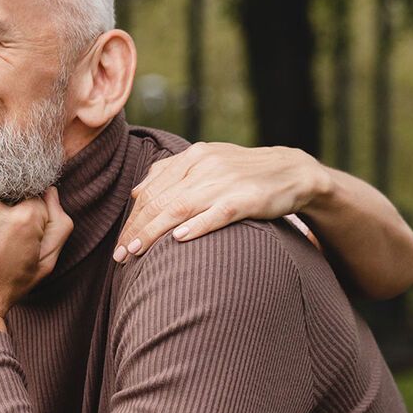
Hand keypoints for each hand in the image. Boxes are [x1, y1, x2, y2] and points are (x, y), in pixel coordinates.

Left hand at [115, 143, 331, 261]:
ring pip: (180, 207)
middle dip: (136, 230)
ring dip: (154, 232)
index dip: (132, 219)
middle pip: (160, 201)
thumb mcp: (205, 164)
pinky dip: (197, 226)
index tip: (120, 244)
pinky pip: (217, 213)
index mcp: (192, 157)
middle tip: (120, 256)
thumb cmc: (242, 174)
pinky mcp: (247, 198)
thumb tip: (136, 193)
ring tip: (136, 252)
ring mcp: (225, 181)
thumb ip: (171, 175)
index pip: (151, 191)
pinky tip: (178, 239)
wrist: (293, 171)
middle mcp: (205, 165)